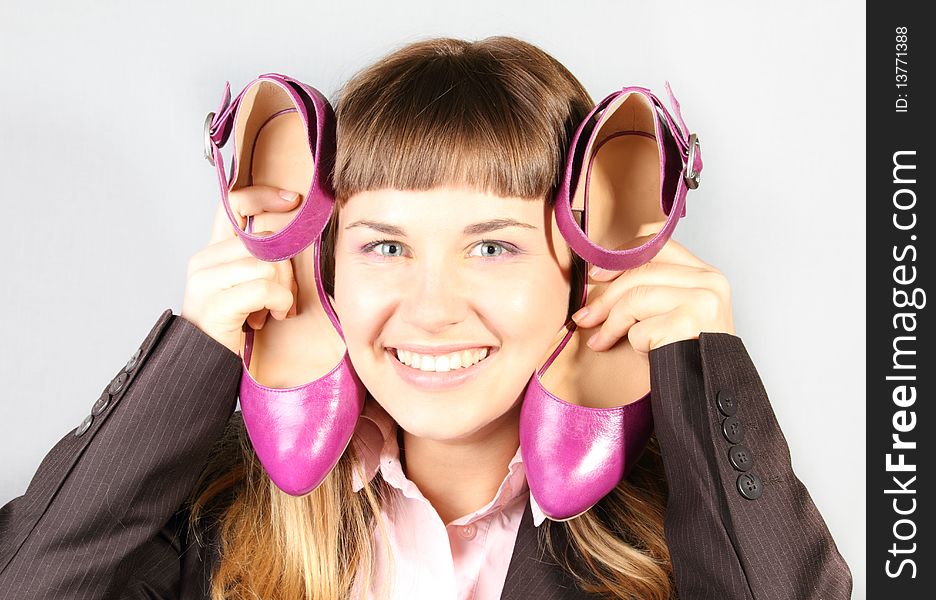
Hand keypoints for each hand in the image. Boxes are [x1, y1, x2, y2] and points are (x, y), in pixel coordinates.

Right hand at [180, 186, 302, 354]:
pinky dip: (279, 302)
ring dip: (284, 290)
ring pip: (268, 264)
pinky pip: (264, 288)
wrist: (203, 362)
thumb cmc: (233, 324)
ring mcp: (206, 281)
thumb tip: (294, 236)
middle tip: (286, 293)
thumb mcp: (247, 284)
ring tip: (277, 308)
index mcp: (213, 251)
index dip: (264, 196)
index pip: (234, 203)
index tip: (293, 201)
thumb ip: (260, 258)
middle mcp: (205, 260)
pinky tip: (273, 315)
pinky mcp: (216, 304)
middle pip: (264, 240)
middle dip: (287, 268)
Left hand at [570, 237, 734, 354]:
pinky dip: (634, 344)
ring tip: (601, 341)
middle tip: (585, 317)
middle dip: (605, 297)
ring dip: (611, 324)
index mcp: (707, 275)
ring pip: (635, 298)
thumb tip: (600, 276)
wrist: (711, 395)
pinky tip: (641, 354)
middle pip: (641, 272)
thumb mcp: (675, 313)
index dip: (623, 257)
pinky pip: (641, 329)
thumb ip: (653, 288)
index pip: (659, 246)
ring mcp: (702, 303)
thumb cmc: (689, 355)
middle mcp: (709, 284)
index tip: (597, 276)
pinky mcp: (688, 325)